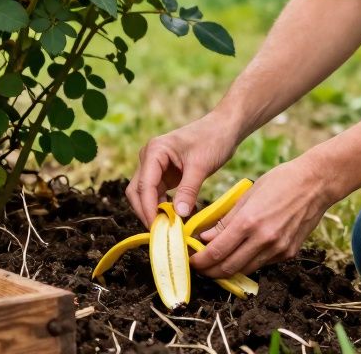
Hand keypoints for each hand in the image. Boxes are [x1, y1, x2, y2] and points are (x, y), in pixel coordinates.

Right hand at [126, 111, 242, 224]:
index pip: (144, 186)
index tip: (158, 228)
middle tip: (162, 232)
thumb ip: (189, 190)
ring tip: (171, 228)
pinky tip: (179, 217)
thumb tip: (179, 215)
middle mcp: (149, 158)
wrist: (223, 128)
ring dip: (155, 211)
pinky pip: (158, 194)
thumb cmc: (213, 139)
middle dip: (147, 212)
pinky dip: (165, 207)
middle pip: (137, 191)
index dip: (148, 209)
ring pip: (146, 195)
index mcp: (154, 151)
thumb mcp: (201, 166)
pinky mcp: (164, 173)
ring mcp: (155, 166)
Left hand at [188, 154, 334, 277]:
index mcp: (249, 221)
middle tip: (199, 267)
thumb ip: (226, 220)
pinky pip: (262, 264)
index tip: (192, 260)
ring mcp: (278, 249)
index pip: (217, 251)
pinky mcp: (288, 253)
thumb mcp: (247, 195)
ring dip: (227, 270)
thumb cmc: (280, 182)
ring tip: (215, 264)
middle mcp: (263, 239)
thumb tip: (206, 237)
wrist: (316, 184)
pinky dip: (247, 263)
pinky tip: (240, 255)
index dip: (200, 260)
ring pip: (245, 270)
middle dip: (210, 271)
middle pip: (229, 267)